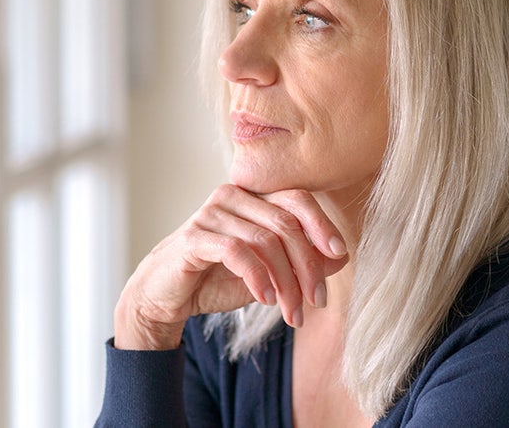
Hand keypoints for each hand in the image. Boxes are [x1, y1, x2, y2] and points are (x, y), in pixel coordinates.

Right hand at [113, 185, 348, 349]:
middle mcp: (233, 196)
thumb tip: (341, 256)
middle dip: (307, 266)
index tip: (340, 253)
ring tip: (292, 312)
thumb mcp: (270, 273)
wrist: (167, 297)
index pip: (297, 198)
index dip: (322, 224)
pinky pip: (237, 252)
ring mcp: (211, 213)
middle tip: (317, 301)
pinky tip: (265, 299)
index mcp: (253, 197)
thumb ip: (301, 261)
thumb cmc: (219, 279)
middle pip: (285, 223)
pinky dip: (258, 277)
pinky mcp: (194, 237)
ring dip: (286, 283)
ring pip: (265, 242)